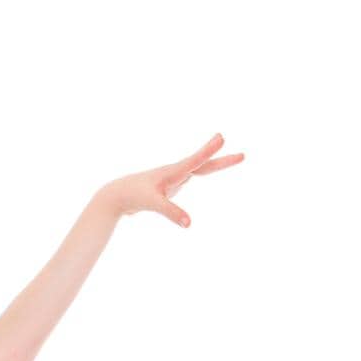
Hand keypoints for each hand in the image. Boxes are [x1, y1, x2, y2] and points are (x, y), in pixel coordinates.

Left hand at [98, 132, 243, 227]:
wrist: (117, 195)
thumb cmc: (134, 195)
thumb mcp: (154, 204)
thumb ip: (172, 213)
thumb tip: (190, 224)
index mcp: (173, 172)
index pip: (196, 160)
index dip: (209, 150)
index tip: (222, 137)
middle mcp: (176, 172)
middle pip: (204, 165)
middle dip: (223, 161)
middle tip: (243, 156)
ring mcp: (174, 178)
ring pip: (199, 169)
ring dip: (215, 163)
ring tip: (234, 157)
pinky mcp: (170, 185)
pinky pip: (190, 177)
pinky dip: (201, 171)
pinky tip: (199, 171)